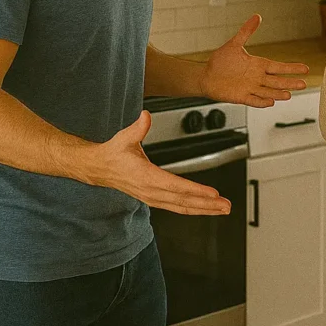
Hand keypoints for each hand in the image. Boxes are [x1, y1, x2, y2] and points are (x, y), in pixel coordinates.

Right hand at [90, 110, 231, 215]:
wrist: (99, 168)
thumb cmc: (113, 153)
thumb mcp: (124, 138)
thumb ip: (137, 128)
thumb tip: (146, 116)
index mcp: (146, 177)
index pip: (176, 186)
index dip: (196, 190)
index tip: (213, 193)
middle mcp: (151, 191)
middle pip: (184, 200)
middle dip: (207, 204)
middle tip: (226, 205)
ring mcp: (153, 198)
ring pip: (182, 207)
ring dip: (204, 209)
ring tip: (221, 209)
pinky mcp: (154, 199)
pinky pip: (176, 207)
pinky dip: (193, 209)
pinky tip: (205, 209)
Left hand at [200, 14, 308, 108]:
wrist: (206, 75)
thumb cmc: (221, 61)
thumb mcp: (234, 44)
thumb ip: (247, 31)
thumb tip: (257, 16)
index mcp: (258, 65)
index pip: (278, 67)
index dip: (291, 68)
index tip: (305, 69)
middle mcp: (257, 78)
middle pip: (277, 81)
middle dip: (289, 82)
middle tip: (303, 84)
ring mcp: (250, 88)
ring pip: (268, 92)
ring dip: (278, 93)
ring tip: (288, 94)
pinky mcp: (241, 97)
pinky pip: (253, 100)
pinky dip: (261, 101)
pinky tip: (270, 102)